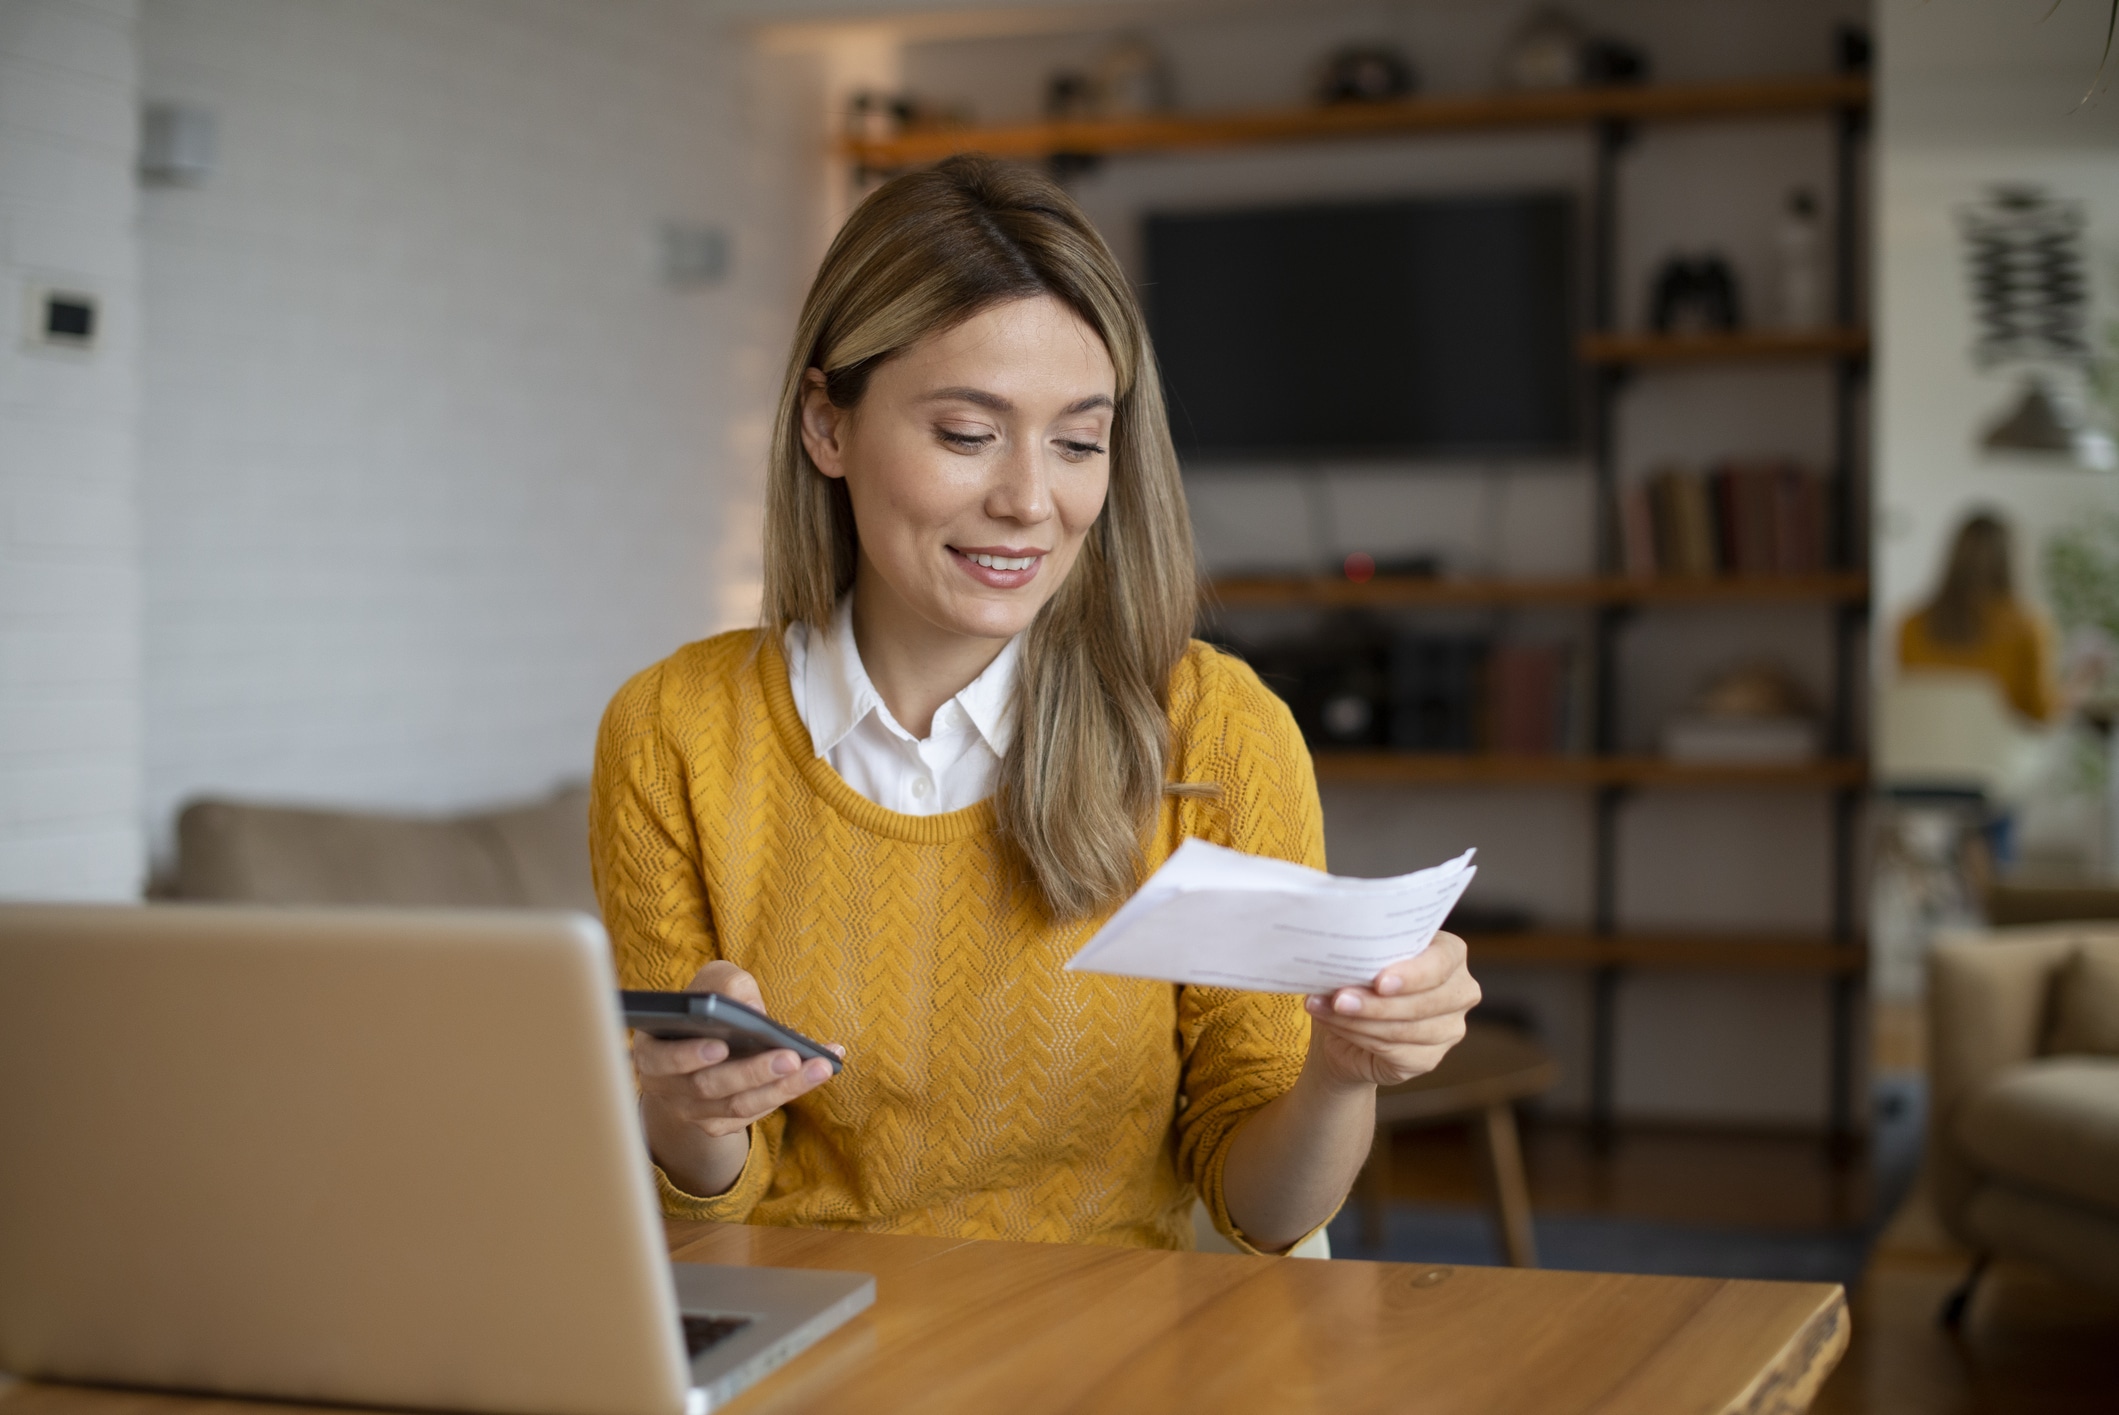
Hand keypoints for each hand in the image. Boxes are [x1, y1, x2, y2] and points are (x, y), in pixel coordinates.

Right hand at [634, 960, 840, 1196]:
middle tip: (789, 1056)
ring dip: (782, 1087)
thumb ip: (728, 985)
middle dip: (752, 1072)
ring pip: (739, 1107)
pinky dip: (792, 1091)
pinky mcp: (719, 1125)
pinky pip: (756, 1112)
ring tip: (818, 1066)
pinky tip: (824, 1066)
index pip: (661, 1059)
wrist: (698, 1046)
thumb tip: (755, 1010)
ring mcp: (694, 1112)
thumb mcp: (712, 983)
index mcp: (653, 1052)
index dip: (688, 1056)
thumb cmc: (705, 1007)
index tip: (720, 1045)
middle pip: (710, 1087)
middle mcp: (668, 1089)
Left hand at [1302, 933, 1479, 1088]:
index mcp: (1451, 953)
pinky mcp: (1430, 1059)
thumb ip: (1366, 952)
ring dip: (1359, 1020)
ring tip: (1325, 1008)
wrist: (1348, 1026)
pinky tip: (1333, 1024)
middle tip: (1339, 998)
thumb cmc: (1360, 978)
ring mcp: (1450, 1029)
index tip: (1380, 982)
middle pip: (1424, 1002)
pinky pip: (1394, 1051)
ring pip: (1405, 1029)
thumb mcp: (1364, 957)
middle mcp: (1460, 991)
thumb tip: (1340, 953)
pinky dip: (1358, 1036)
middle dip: (1377, 1003)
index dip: (1413, 974)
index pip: (1443, 961)